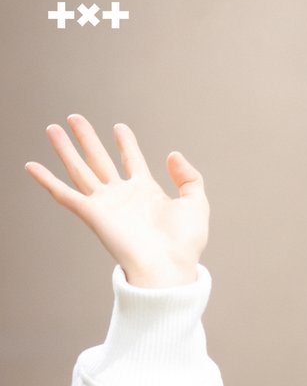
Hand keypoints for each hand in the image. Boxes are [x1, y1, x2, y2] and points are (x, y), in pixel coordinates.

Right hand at [25, 114, 208, 287]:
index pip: (132, 161)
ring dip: (65, 149)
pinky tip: (31, 165)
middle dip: (87, 139)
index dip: (126, 144)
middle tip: (75, 117)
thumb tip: (173, 154)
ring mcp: (106, 205)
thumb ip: (189, 177)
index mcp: (147, 193)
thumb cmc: (184, 243)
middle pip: (100, 160)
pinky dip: (47, 181)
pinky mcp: (92, 215)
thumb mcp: (196, 204)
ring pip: (80, 170)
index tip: (119, 127)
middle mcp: (123, 197)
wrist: (168, 267)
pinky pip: (65, 195)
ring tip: (53, 128)